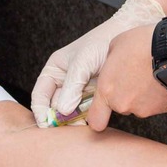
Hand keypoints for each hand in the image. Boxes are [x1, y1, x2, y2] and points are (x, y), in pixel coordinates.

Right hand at [29, 0, 164, 124]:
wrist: (127, 37)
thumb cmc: (101, 43)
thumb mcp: (83, 62)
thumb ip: (72, 85)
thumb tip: (62, 111)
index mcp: (55, 71)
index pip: (40, 95)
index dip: (40, 111)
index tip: (46, 124)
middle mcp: (64, 82)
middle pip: (55, 108)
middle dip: (59, 120)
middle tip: (67, 129)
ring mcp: (79, 90)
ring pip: (71, 112)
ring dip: (74, 121)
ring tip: (81, 125)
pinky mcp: (95, 96)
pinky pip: (87, 111)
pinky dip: (89, 117)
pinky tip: (94, 119)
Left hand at [87, 23, 166, 129]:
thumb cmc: (143, 44)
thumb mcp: (115, 46)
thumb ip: (109, 64)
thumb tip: (112, 67)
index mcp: (107, 91)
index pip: (95, 120)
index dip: (98, 117)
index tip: (101, 112)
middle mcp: (123, 104)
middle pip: (121, 106)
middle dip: (126, 94)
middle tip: (134, 75)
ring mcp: (144, 109)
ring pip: (139, 105)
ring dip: (143, 94)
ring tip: (150, 73)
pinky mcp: (163, 109)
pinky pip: (157, 104)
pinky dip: (158, 94)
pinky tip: (161, 78)